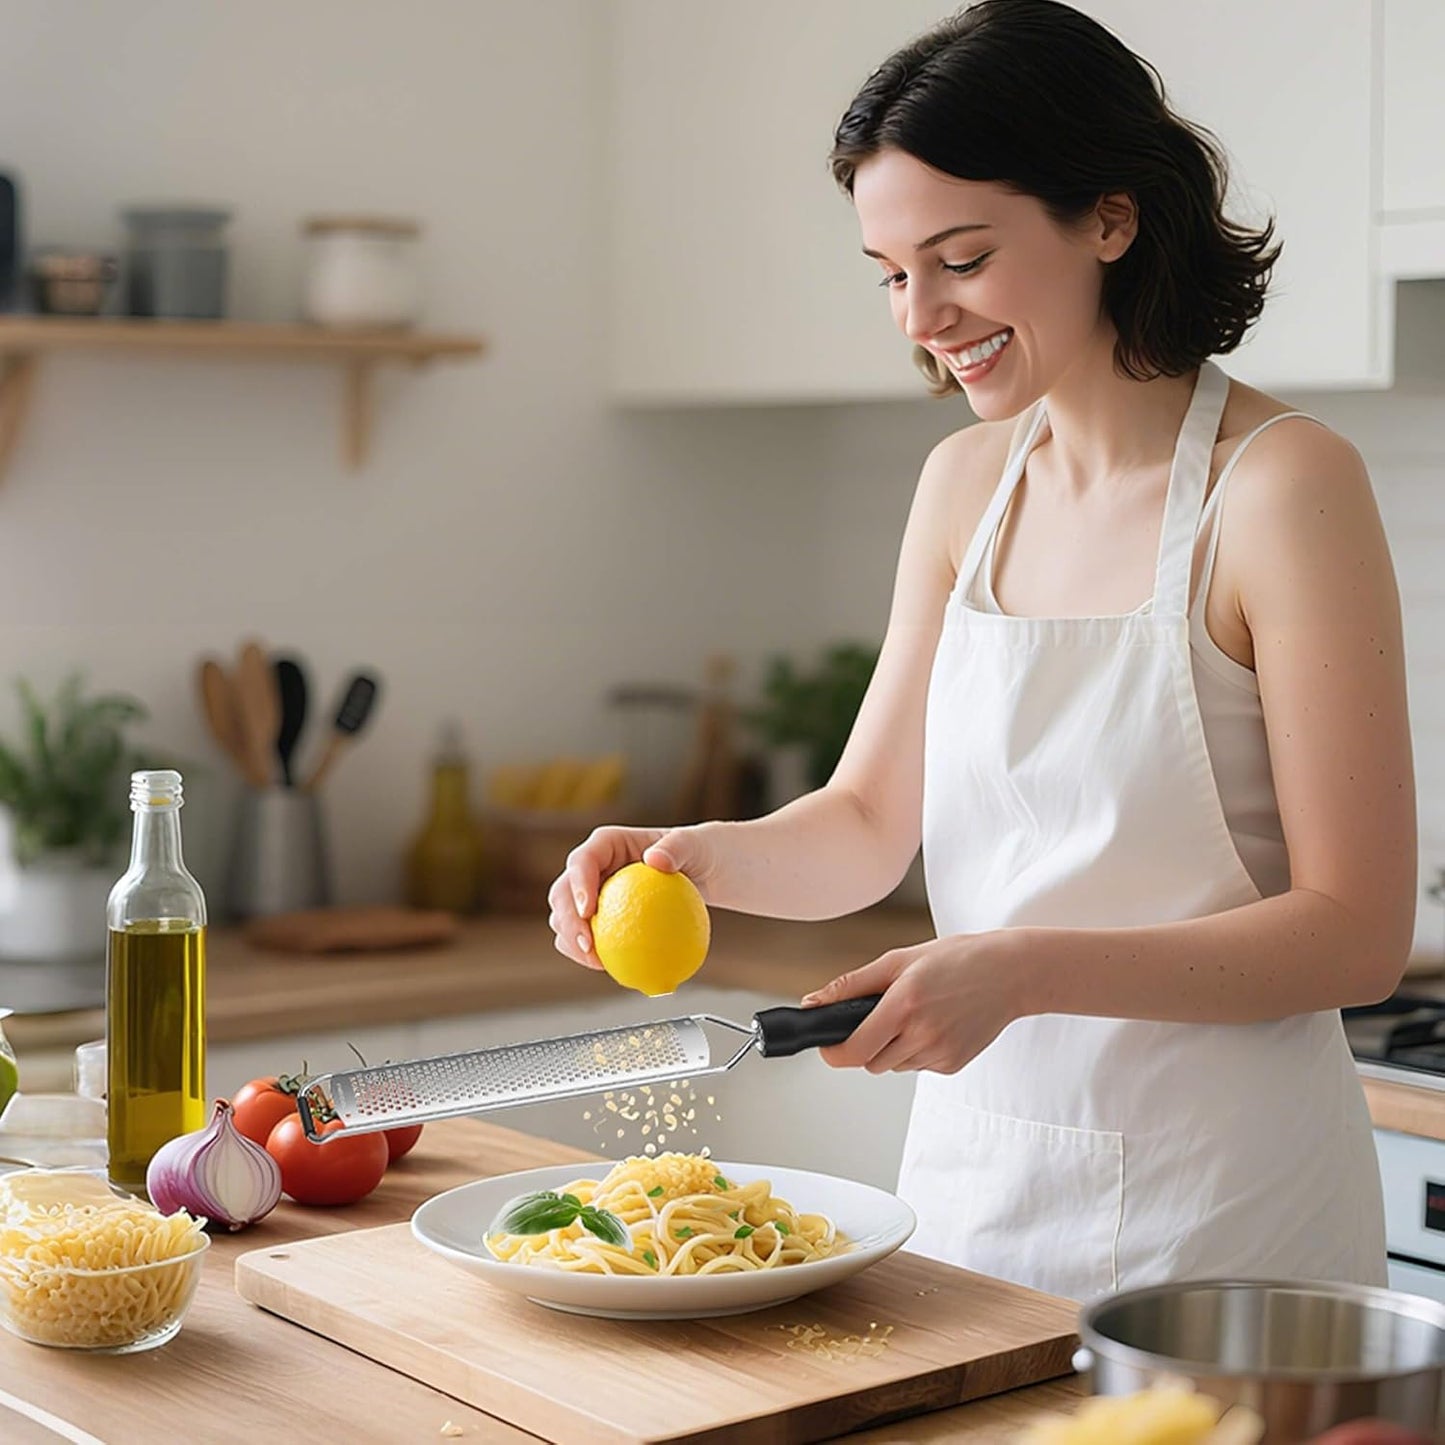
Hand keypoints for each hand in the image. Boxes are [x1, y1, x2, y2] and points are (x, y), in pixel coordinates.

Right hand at [547, 824, 718, 969]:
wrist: (705, 872)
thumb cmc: (700, 853)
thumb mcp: (696, 845)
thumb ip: (677, 847)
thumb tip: (655, 860)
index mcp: (607, 844)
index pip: (582, 860)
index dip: (577, 885)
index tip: (589, 911)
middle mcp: (593, 868)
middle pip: (563, 892)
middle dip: (566, 921)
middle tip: (588, 946)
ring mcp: (594, 894)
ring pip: (565, 919)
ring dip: (571, 943)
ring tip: (596, 963)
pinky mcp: (602, 918)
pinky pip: (586, 939)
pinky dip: (590, 955)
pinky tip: (609, 969)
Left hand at [803, 931, 1025, 1074]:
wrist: (1010, 973)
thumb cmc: (958, 959)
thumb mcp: (898, 960)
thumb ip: (852, 985)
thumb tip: (815, 1002)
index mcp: (903, 1005)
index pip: (854, 1051)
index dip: (834, 1052)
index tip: (829, 1045)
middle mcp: (922, 1034)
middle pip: (871, 1062)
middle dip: (867, 1044)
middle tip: (884, 1016)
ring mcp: (940, 1053)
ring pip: (894, 1066)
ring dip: (893, 1048)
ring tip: (916, 1015)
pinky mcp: (954, 1064)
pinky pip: (919, 1067)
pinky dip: (918, 1051)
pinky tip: (935, 1024)